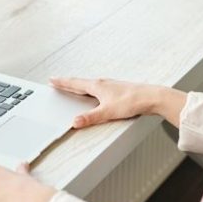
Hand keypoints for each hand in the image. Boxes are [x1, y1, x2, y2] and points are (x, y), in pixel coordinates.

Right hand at [49, 77, 164, 127]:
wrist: (150, 97)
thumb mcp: (108, 112)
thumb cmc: (131, 101)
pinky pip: (98, 88)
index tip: (52, 79)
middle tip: (57, 82)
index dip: (62, 82)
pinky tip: (94, 94)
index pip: (75, 83)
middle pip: (80, 83)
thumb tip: (75, 122)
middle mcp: (102, 83)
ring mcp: (110, 86)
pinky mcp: (117, 90)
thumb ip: (91, 118)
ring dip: (79, 86)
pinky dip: (90, 90)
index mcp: (97, 86)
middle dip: (68, 83)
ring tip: (73, 87)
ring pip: (90, 85)